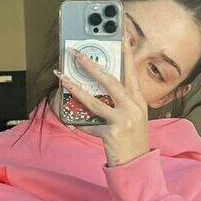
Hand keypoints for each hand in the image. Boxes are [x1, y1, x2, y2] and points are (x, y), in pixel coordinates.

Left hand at [54, 29, 149, 166]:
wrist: (137, 165)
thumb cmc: (131, 140)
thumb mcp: (131, 117)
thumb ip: (118, 103)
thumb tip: (93, 89)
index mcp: (138, 100)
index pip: (131, 71)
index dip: (125, 52)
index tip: (120, 34)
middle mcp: (133, 107)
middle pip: (110, 80)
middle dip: (90, 65)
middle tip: (76, 53)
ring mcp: (124, 119)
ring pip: (94, 100)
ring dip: (75, 87)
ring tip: (61, 77)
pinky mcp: (113, 132)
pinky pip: (89, 123)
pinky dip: (79, 122)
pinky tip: (69, 120)